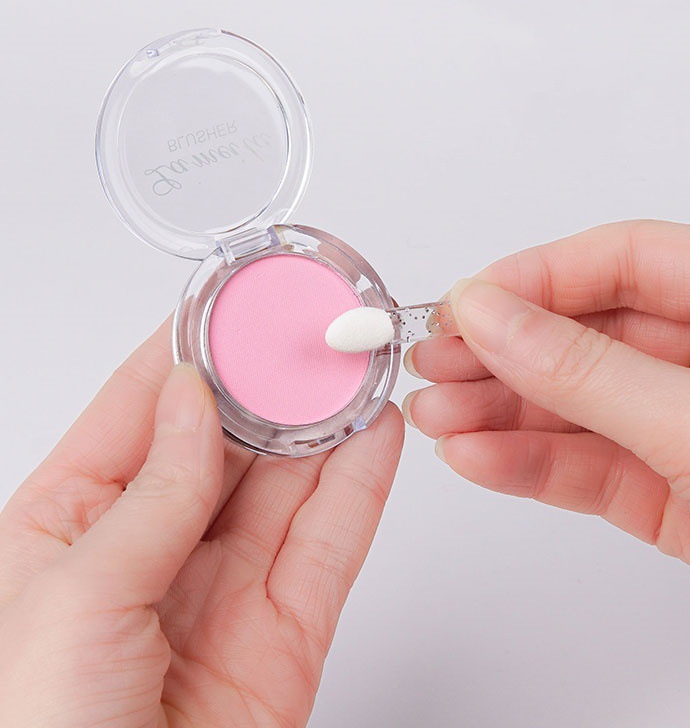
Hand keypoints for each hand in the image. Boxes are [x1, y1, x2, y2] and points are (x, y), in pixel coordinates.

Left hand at [0, 320, 403, 726]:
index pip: (142, 412)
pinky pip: (330, 543)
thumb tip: (197, 401)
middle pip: (228, 441)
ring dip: (326, 421)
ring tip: (357, 363)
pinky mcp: (287, 629)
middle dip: (273, 380)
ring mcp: (225, 588)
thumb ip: (152, 495)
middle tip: (314, 326)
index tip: (237, 302)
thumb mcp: (73, 601)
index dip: (193, 350)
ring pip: (288, 483)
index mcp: (70, 528)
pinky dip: (360, 485)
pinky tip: (377, 434)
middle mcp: (152, 550)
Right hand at [404, 220, 689, 687]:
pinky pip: (591, 466)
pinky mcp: (681, 497)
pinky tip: (479, 457)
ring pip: (582, 404)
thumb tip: (495, 317)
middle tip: (438, 361)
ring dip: (503, 411)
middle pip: (592, 333)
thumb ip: (588, 371)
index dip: (538, 278)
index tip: (468, 303)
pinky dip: (532, 464)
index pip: (627, 260)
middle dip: (507, 350)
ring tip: (438, 416)